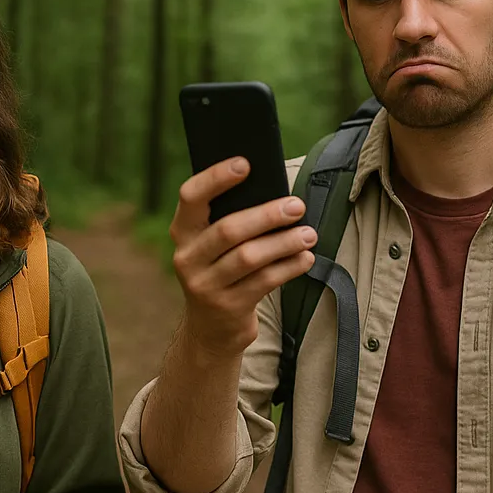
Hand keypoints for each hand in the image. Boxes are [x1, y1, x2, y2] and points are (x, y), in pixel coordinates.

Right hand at [169, 158, 317, 356]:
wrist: (211, 329)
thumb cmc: (222, 270)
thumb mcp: (213, 246)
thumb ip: (229, 218)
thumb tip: (274, 190)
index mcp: (183, 232)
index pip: (191, 197)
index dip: (216, 178)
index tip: (245, 164)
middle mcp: (187, 258)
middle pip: (228, 230)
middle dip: (267, 215)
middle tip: (297, 206)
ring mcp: (205, 286)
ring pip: (249, 257)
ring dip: (283, 243)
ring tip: (309, 234)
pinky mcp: (228, 307)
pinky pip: (264, 282)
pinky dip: (288, 267)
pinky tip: (306, 258)